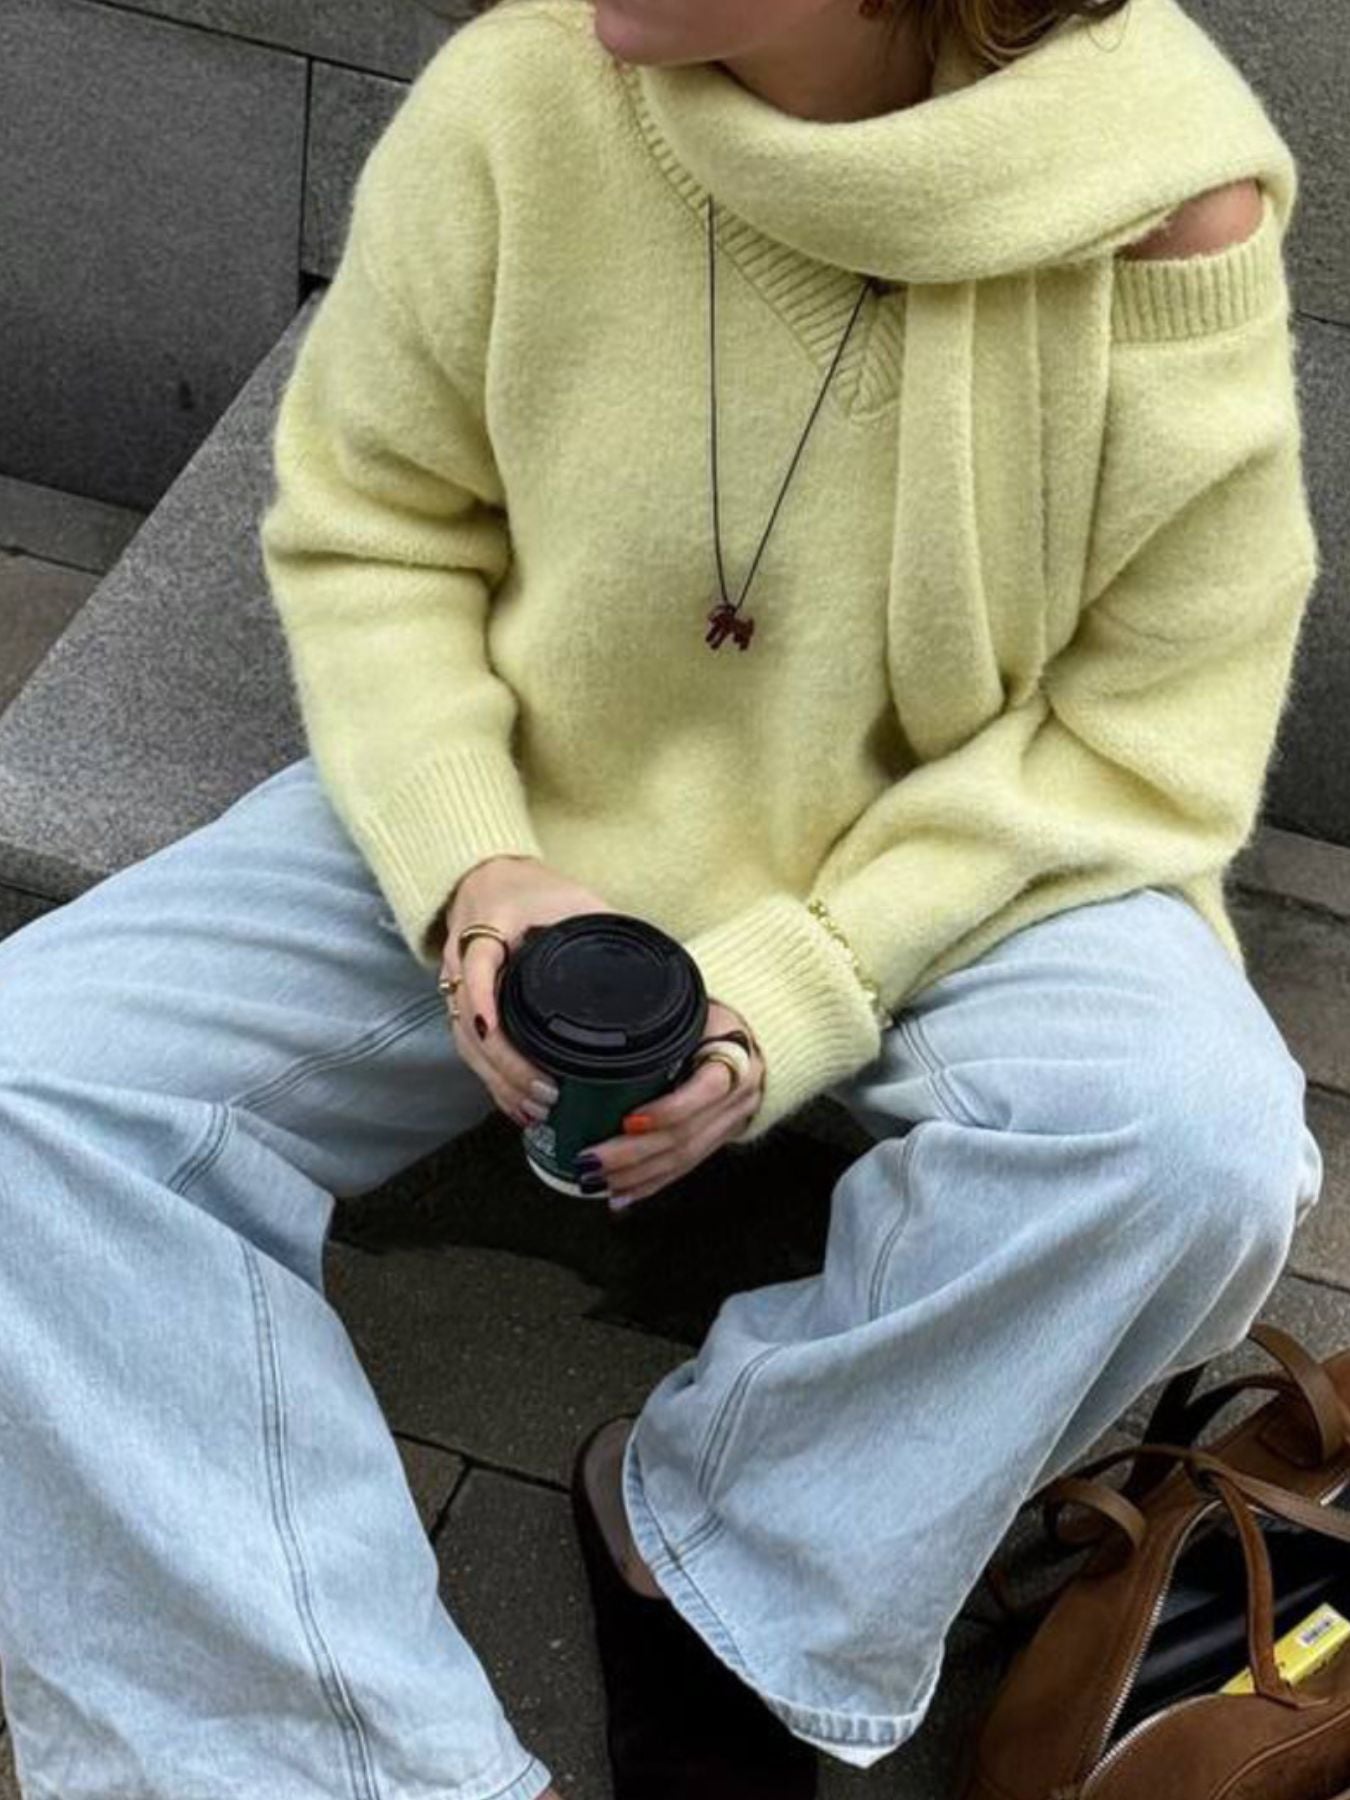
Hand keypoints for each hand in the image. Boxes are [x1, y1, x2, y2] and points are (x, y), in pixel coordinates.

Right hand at [441, 855, 620, 1127]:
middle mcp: (463, 961)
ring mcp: (457, 987)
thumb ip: (603, 926)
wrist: (490, 878)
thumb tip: (653, 965)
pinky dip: (494, 1081)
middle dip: (505, 1065)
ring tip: (536, 1110)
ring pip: (467, 1045)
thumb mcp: (572, 899)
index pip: (476, 966)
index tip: (496, 1031)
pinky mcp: (462, 1008)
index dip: (483, 1002)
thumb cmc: (535, 889)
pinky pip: (472, 1051)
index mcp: (489, 927)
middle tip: (547, 1093)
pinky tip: (517, 1106)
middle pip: (469, 1023)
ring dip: (500, 1082)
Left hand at [577, 998, 764, 1213]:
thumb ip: (663, 1022)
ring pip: (684, 1157)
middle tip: (592, 1160)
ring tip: (599, 1182)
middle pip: (686, 1134)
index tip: (629, 1120)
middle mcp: (739, 1093)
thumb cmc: (717, 1016)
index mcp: (735, 1054)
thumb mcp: (697, 1009)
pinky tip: (623, 1195)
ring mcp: (732, 1120)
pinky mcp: (721, 1138)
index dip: (669, 1110)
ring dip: (638, 1175)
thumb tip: (605, 1024)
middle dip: (635, 1153)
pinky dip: (652, 1183)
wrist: (762, 1034)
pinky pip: (686, 1166)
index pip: (707, 1090)